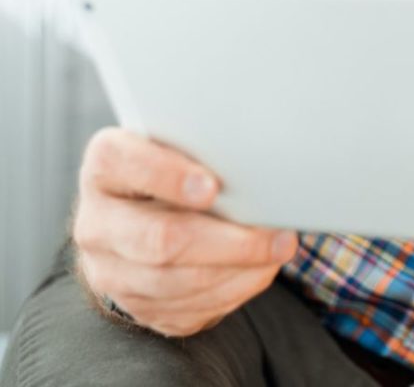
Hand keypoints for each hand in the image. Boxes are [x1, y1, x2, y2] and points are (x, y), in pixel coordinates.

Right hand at [74, 127, 298, 336]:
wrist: (137, 214)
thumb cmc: (171, 165)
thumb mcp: (176, 142)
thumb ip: (202, 147)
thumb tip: (256, 162)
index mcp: (105, 167)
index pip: (127, 165)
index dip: (168, 176)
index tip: (213, 187)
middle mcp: (97, 222)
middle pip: (160, 240)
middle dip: (226, 241)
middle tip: (275, 234)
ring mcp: (110, 271)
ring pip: (175, 282)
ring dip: (237, 269)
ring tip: (279, 250)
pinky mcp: (136, 306)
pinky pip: (185, 309)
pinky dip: (230, 291)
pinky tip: (260, 271)